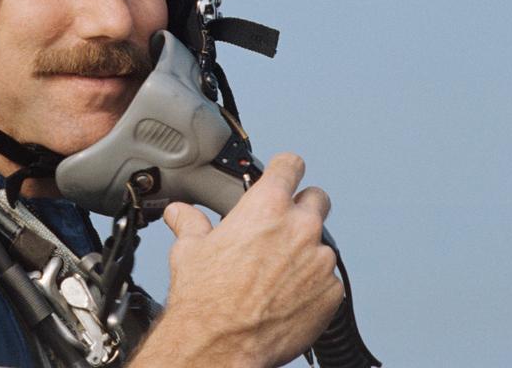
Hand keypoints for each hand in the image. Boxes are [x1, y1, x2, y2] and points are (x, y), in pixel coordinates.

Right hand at [130, 153, 343, 367]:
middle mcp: (299, 227)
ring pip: (322, 243)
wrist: (221, 345)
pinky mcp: (331, 292)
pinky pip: (328, 279)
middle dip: (301, 208)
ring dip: (305, 252)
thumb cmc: (206, 300)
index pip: (290, 165)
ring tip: (276, 274)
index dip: (284, 168)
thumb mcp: (189, 250)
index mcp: (266, 206)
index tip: (283, 174)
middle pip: (316, 198)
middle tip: (280, 228)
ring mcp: (319, 260)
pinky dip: (312, 285)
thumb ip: (190, 223)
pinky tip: (286, 297)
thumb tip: (180, 213)